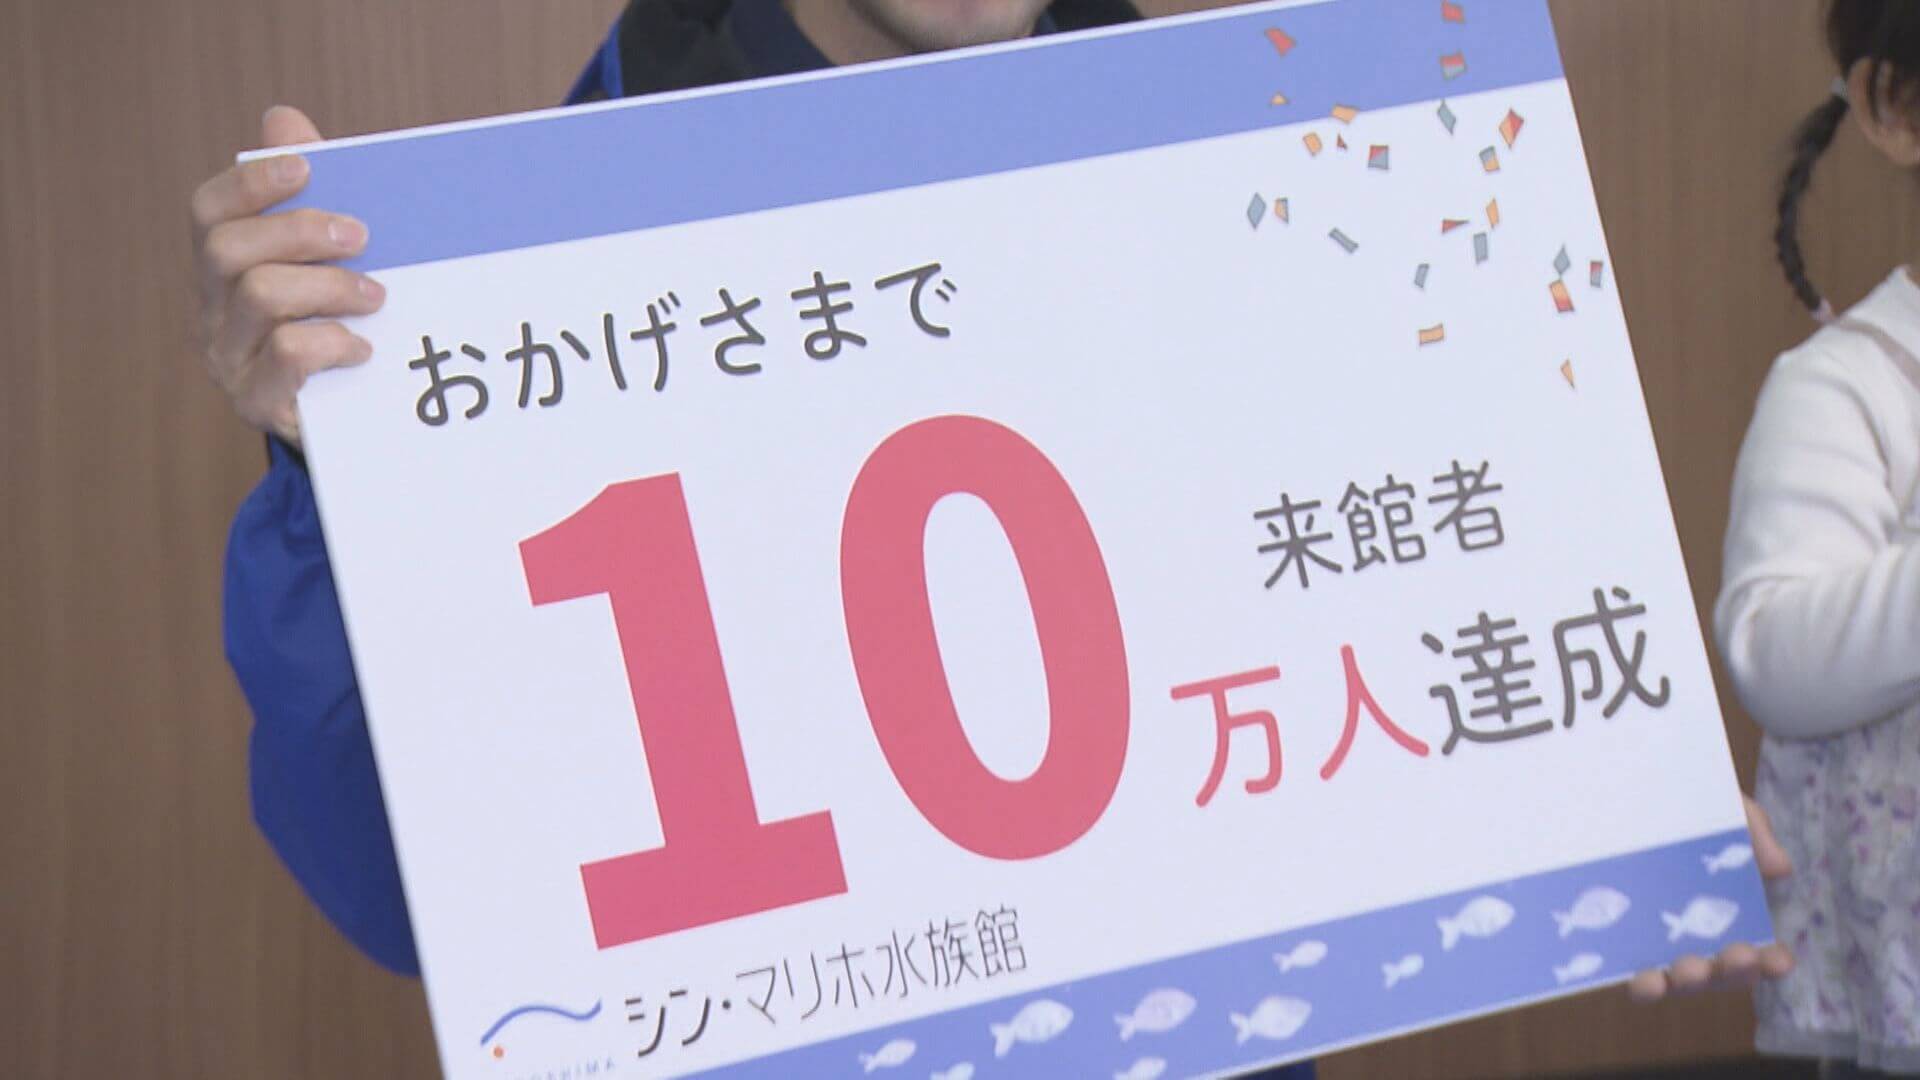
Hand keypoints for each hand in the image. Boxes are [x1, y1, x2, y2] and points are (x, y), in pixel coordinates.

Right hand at [192, 105, 384, 445]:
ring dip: (329, 286)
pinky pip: (287, 353)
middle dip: (301, 231)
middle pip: (229, 249)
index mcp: (219, 267)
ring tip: (376, 297)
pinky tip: (363, 347)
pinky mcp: (257, 402)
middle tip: (363, 237)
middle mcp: (211, 310)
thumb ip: (307, 196)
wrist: (348, 424)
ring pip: (261, 296)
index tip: (305, 166)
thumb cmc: (333, 324)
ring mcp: (228, 358)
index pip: (208, 211)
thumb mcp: (325, 262)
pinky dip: (333, 342)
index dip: (251, 182)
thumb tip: (284, 119)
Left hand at [1626, 795, 1793, 1000]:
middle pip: (1720, 972)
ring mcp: (1654, 943)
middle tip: (1738, 956)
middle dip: (1732, 971)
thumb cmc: (1681, 803)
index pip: (1757, 950)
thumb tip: (1780, 869)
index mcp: (1727, 913)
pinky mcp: (1614, 942)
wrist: (1616, 784)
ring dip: (1686, 982)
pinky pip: (1627, 974)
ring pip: (1676, 981)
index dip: (1770, 960)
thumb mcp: (1723, 807)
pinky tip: (1644, 977)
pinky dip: (1641, 984)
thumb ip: (1753, 831)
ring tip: (1688, 970)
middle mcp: (1695, 937)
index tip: (1781, 960)